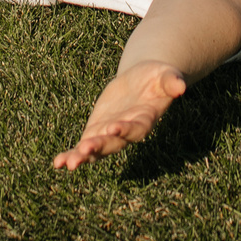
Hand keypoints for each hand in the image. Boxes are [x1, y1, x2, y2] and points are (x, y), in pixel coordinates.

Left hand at [53, 60, 185, 170]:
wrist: (144, 80)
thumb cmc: (158, 77)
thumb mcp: (166, 75)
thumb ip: (172, 82)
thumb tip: (181, 86)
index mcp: (144, 119)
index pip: (135, 128)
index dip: (125, 129)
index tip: (113, 129)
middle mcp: (126, 131)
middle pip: (113, 143)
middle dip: (99, 147)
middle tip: (84, 151)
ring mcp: (110, 133)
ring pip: (96, 150)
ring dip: (82, 157)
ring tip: (67, 164)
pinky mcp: (97, 130)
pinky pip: (83, 146)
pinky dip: (72, 154)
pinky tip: (58, 163)